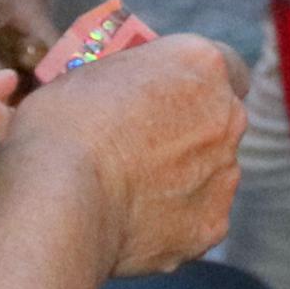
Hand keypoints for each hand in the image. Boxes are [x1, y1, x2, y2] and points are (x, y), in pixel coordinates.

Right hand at [10, 31, 245, 278]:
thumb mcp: (91, 73)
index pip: (226, 66)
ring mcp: (224, 173)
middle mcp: (227, 115)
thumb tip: (125, 99)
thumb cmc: (62, 126)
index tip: (174, 97)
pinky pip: (198, 218)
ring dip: (183, 177)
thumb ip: (132, 83)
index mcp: (200, 63)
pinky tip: (133, 222)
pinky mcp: (212, 225)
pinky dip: (173, 221)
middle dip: (191, 132)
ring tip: (129, 191)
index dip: (199, 84)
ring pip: (211, 172)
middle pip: (219, 121)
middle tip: (143, 147)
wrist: (62, 195)